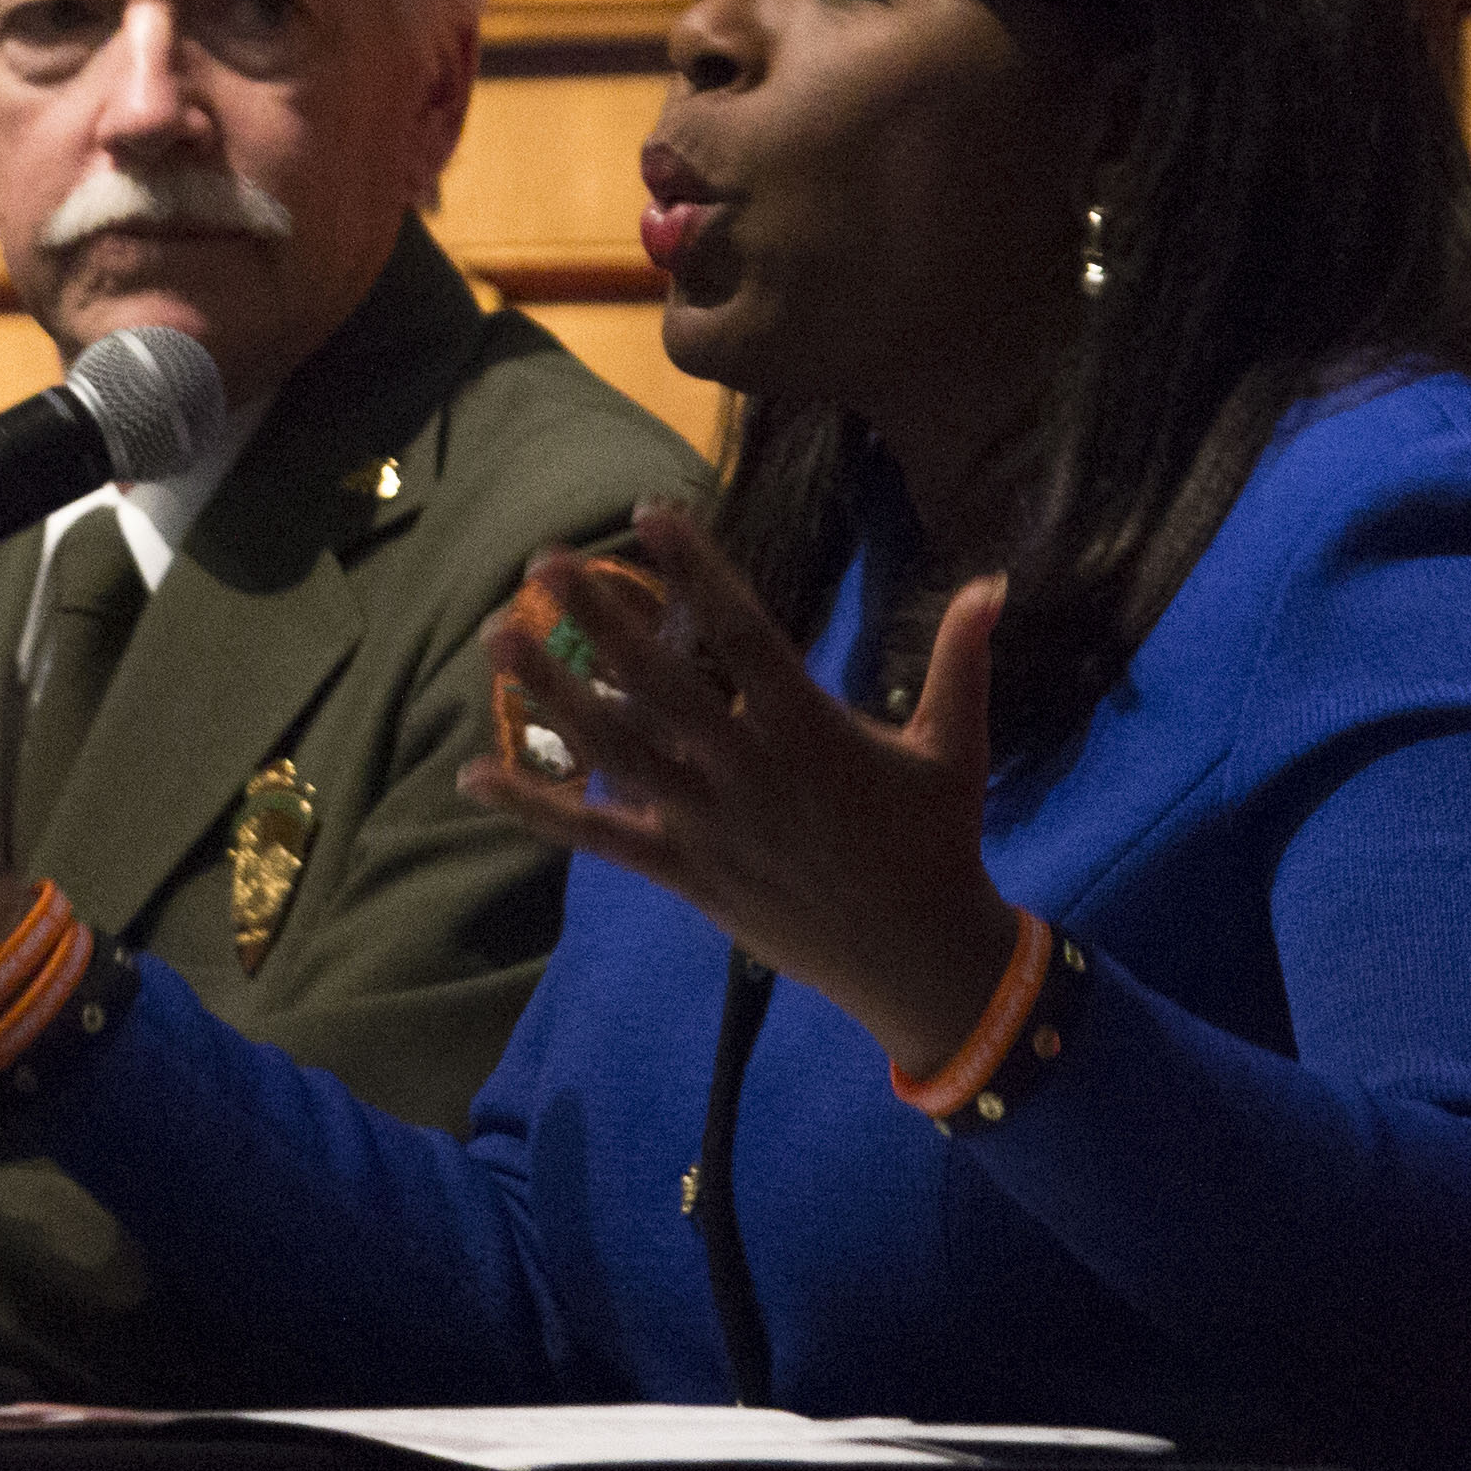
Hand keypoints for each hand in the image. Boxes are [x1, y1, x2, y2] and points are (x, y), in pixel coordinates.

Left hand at [461, 502, 1026, 1072]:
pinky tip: (475, 779)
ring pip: (617, 749)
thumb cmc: (938, 842)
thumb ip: (964, 658)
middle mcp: (749, 769)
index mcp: (811, 728)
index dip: (696, 570)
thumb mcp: (957, 745)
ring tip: (496, 637)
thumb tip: (996, 581)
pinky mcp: (685, 873)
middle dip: (599, 618)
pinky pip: (601, 838)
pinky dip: (537, 810)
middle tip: (543, 561)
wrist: (920, 959)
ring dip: (553, 694)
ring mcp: (709, 823)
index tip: (649, 511)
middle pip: (660, 682)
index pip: (744, 631)